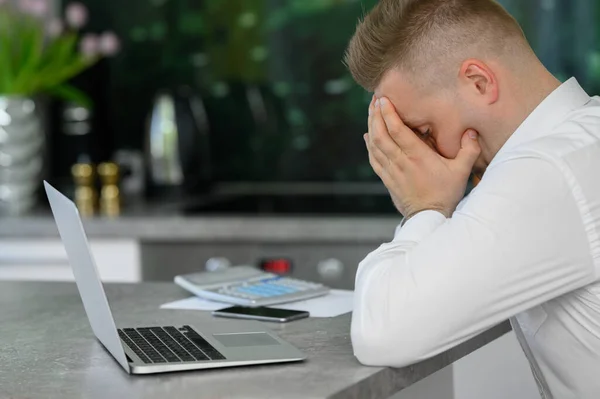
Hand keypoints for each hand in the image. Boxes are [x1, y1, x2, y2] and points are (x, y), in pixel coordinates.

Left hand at [365, 96, 480, 217]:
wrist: (429, 218)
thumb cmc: (446, 193)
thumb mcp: (461, 171)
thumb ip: (469, 149)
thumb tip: (471, 131)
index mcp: (417, 156)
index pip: (397, 130)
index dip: (388, 114)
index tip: (383, 99)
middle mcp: (400, 161)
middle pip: (381, 134)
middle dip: (375, 115)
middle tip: (374, 100)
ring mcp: (391, 171)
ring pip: (374, 145)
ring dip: (371, 126)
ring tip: (371, 112)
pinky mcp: (387, 179)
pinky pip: (373, 158)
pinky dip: (369, 145)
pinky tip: (368, 135)